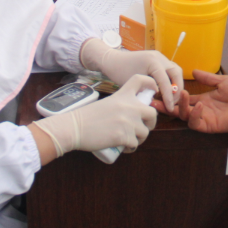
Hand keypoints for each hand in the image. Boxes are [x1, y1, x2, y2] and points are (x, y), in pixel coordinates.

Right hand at [31, 74, 158, 157]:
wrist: (74, 127)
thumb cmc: (87, 117)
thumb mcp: (107, 103)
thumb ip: (122, 105)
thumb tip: (135, 116)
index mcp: (123, 95)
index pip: (140, 80)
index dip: (151, 83)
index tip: (153, 91)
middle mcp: (129, 106)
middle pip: (152, 113)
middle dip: (150, 123)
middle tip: (141, 128)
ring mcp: (127, 121)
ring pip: (145, 132)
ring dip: (139, 138)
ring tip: (128, 140)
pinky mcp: (123, 136)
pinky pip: (135, 144)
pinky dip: (130, 147)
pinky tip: (123, 147)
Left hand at [80, 38, 183, 110]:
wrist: (113, 60)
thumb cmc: (120, 73)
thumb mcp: (134, 85)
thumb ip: (148, 93)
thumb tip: (159, 102)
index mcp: (152, 61)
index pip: (165, 81)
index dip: (169, 96)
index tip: (170, 108)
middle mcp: (159, 57)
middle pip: (176, 73)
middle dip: (177, 89)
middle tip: (173, 102)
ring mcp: (160, 56)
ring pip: (176, 70)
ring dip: (176, 84)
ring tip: (172, 97)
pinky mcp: (158, 58)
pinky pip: (170, 69)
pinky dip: (171, 79)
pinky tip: (167, 90)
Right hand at [153, 70, 227, 133]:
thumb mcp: (222, 81)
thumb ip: (207, 78)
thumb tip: (193, 71)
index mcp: (202, 100)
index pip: (182, 100)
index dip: (171, 96)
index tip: (157, 91)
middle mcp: (200, 110)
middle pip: (178, 110)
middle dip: (166, 106)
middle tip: (154, 100)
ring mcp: (204, 119)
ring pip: (184, 116)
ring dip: (181, 107)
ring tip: (183, 95)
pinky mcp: (210, 126)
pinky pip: (196, 123)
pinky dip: (195, 115)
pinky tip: (199, 105)